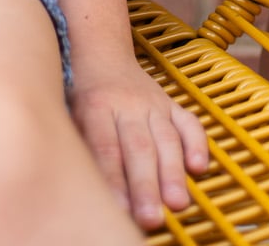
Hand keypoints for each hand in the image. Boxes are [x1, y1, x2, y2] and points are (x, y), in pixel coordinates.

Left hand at [70, 65, 207, 230]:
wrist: (101, 51)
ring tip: (177, 204)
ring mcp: (152, 103)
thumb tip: (81, 183)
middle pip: (138, 147)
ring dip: (172, 174)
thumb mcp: (69, 110)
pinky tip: (199, 168)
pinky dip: (197, 144)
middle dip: (146, 185)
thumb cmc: (81, 91)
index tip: (120, 209)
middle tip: (151, 217)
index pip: (105, 146)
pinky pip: (188, 122)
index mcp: (96, 106)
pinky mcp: (170, 104)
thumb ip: (80, 143)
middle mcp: (126, 104)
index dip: (114, 178)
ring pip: (165, 139)